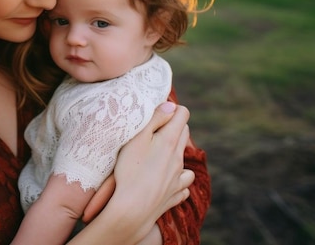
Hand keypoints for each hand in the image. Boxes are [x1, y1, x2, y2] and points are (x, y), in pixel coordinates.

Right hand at [80, 102, 193, 234]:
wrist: (132, 209)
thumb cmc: (130, 170)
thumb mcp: (136, 138)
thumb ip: (154, 119)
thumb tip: (171, 106)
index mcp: (170, 141)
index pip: (183, 114)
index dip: (171, 109)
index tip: (157, 112)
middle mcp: (178, 158)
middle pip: (184, 133)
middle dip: (173, 127)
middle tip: (152, 130)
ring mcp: (178, 177)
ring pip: (184, 159)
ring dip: (176, 153)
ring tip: (159, 156)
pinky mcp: (175, 194)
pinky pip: (183, 184)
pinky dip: (179, 179)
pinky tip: (168, 180)